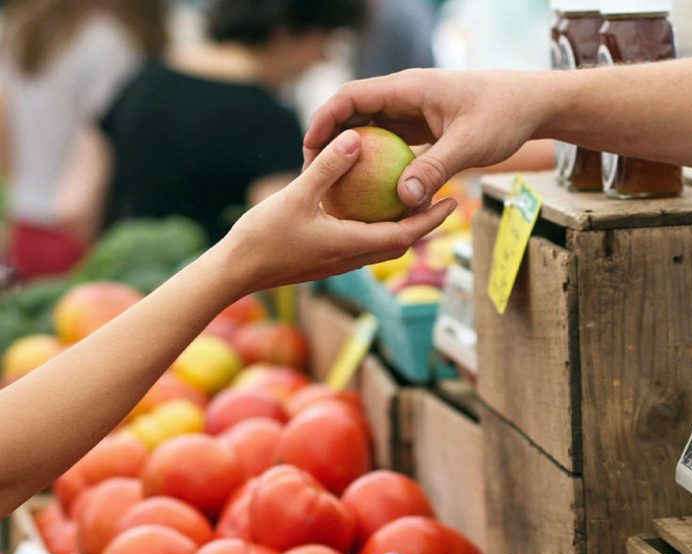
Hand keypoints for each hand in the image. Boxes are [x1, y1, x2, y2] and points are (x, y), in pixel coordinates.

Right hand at [221, 129, 457, 296]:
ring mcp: (338, 262)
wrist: (235, 273)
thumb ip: (327, 168)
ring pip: (380, 244)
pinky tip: (366, 206)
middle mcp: (351, 258)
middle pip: (400, 242)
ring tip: (411, 200)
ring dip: (400, 226)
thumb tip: (356, 138)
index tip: (453, 201)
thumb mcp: (296, 196)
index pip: (405, 235)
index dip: (432, 219)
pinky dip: (374, 226)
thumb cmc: (262, 237)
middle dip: (424, 223)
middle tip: (442, 198)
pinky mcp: (325, 260)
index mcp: (352, 245)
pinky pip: (360, 242)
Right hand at [304, 69, 547, 208]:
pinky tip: (371, 192)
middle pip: (354, 113)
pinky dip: (378, 163)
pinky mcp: (423, 127)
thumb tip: (403, 200)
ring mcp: (413, 111)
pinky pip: (391, 144)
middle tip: (313, 175)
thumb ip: (435, 169)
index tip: (309, 150)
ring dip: (352, 154)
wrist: (531, 104)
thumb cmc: (503, 116)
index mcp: (408, 88)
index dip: (325, 120)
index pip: (351, 97)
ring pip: (371, 130)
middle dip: (330, 141)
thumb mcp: (470, 145)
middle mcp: (405, 96)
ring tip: (335, 186)